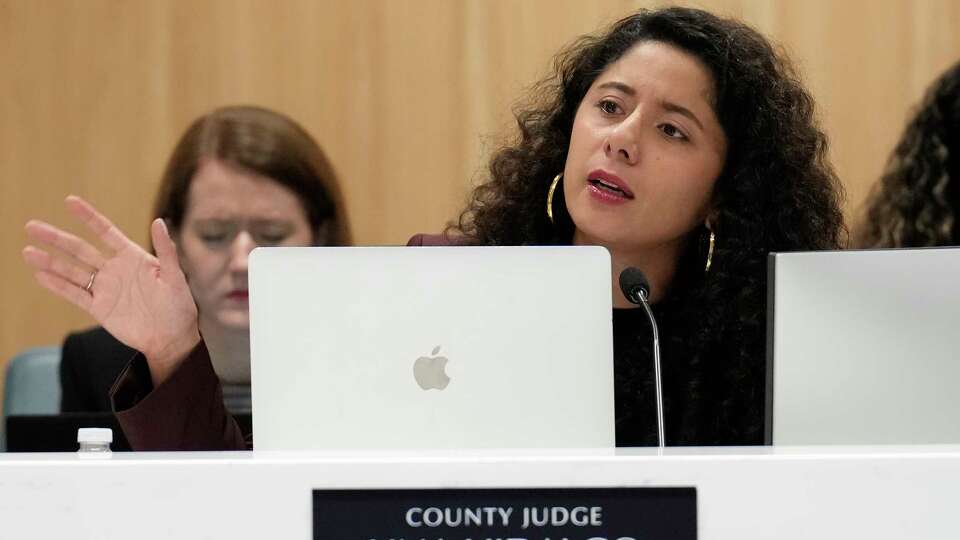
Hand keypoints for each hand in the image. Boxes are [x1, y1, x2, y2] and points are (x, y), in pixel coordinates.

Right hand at [23, 196, 199, 384]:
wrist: (172, 338)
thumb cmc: (178, 306)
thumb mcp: (175, 276)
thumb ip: (166, 250)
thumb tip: (159, 221)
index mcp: (133, 257)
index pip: (106, 232)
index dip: (88, 217)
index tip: (69, 201)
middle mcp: (115, 269)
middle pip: (80, 249)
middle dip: (57, 238)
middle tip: (31, 226)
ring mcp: (105, 288)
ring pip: (72, 271)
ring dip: (50, 262)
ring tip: (27, 251)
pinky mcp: (99, 308)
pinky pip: (75, 294)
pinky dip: (58, 286)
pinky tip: (40, 275)